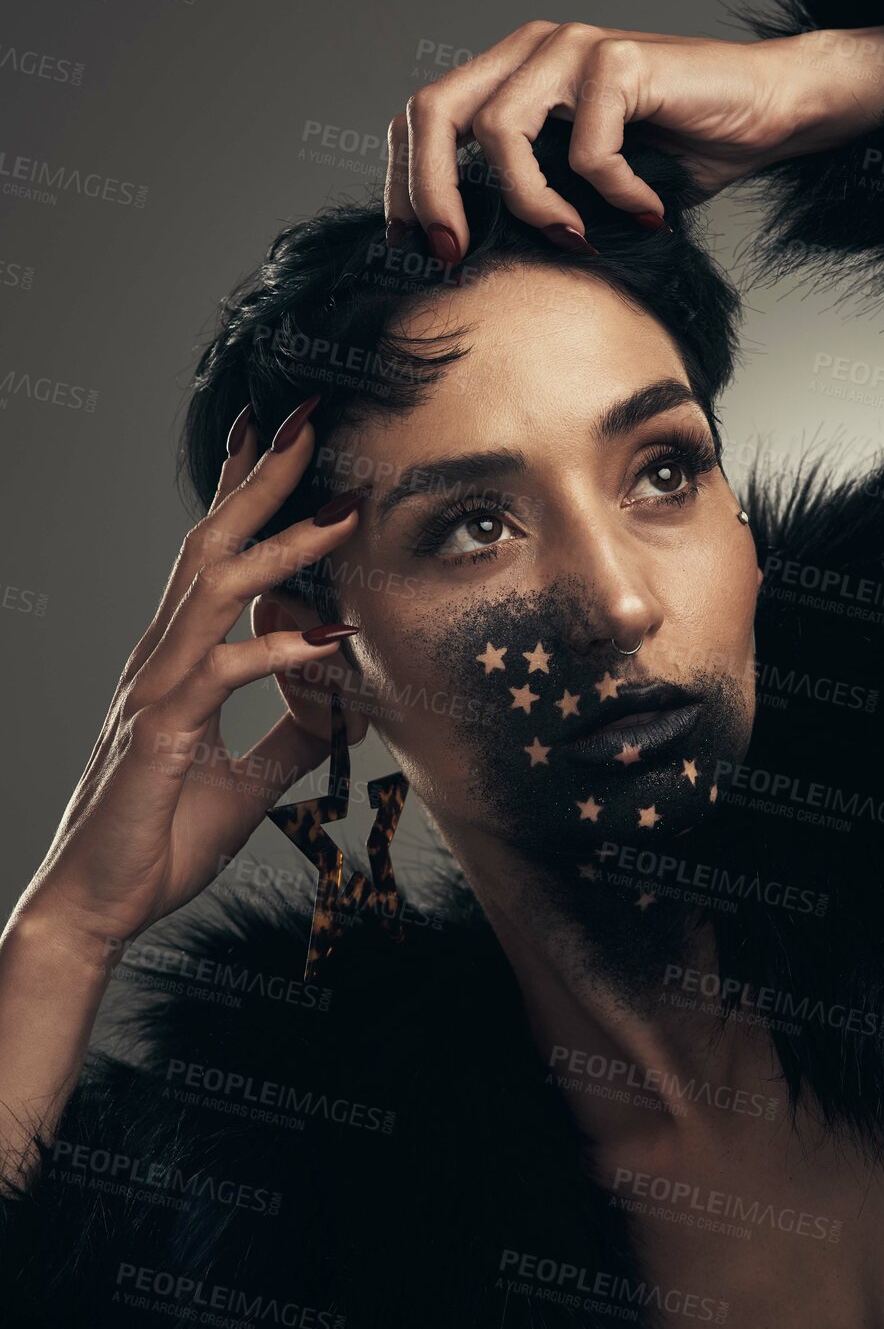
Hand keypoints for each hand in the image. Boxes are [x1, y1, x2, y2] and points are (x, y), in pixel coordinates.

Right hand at [15, 402, 366, 966]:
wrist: (96, 908)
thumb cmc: (158, 841)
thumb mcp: (248, 782)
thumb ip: (290, 736)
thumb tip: (343, 704)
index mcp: (178, 661)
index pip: (214, 557)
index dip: (243, 493)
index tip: (279, 437)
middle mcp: (162, 658)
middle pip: (212, 544)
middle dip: (262, 480)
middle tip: (309, 419)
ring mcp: (157, 690)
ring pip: (217, 589)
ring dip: (281, 544)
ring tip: (341, 508)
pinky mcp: (161, 732)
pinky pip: (223, 674)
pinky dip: (277, 650)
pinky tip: (326, 638)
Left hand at [384, 18, 883, 257]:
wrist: (768, 113)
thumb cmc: (679, 155)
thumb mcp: (583, 188)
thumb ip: (527, 200)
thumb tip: (462, 262)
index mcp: (510, 74)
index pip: (421, 117)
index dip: (405, 184)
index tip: (418, 250)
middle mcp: (531, 50)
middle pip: (434, 110)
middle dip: (430, 194)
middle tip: (454, 256)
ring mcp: (572, 48)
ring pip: (500, 131)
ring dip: (531, 204)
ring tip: (573, 239)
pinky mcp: (620, 58)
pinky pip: (588, 148)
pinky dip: (612, 196)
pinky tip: (646, 212)